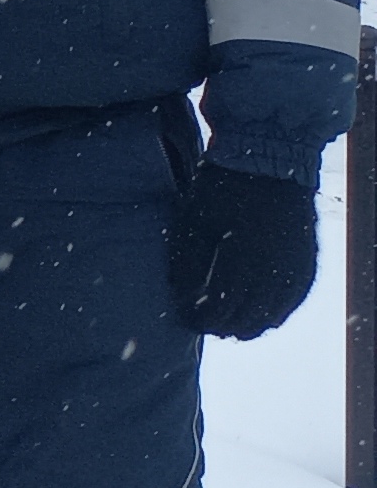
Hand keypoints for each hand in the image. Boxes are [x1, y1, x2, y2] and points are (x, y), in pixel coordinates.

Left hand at [170, 162, 320, 339]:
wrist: (268, 159)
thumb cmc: (221, 188)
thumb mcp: (193, 222)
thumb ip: (187, 262)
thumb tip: (180, 296)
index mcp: (242, 258)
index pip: (221, 307)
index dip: (202, 319)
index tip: (186, 320)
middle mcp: (274, 267)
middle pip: (249, 316)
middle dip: (224, 326)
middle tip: (205, 326)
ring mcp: (295, 265)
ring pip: (275, 313)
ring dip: (252, 325)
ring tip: (231, 328)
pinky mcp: (307, 259)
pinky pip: (296, 298)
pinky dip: (279, 312)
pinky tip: (265, 317)